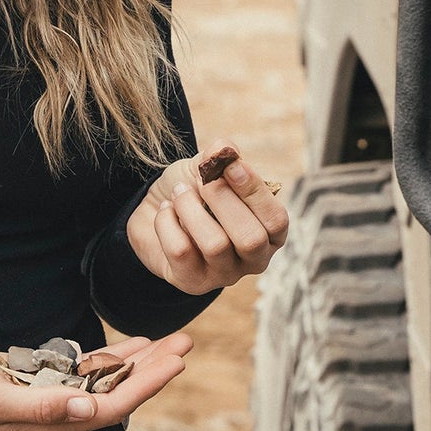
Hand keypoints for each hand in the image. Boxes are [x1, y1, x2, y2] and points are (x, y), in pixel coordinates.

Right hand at [0, 333, 191, 430]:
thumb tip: (88, 410)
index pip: (112, 407)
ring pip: (106, 382)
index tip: (175, 362)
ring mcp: (50, 399)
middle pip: (117, 394)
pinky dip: (111, 359)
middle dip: (154, 371)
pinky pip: (85, 373)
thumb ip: (41, 408)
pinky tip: (132, 347)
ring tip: (170, 343)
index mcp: (50, 426)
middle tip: (185, 344)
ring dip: (139, 363)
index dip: (146, 385)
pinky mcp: (39, 382)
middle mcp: (57, 417)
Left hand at [126, 139, 288, 294]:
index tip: (230, 164)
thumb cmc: (193, 191)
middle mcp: (254, 259)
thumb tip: (224, 148)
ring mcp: (224, 274)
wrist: (153, 212)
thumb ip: (219, 158)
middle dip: (223, 201)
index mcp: (270, 232)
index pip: (276, 220)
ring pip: (215, 246)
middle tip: (203, 181)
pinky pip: (181, 251)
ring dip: (190, 209)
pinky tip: (166, 212)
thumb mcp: (207, 168)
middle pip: (251, 239)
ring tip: (179, 193)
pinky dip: (168, 222)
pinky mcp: (192, 282)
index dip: (254, 191)